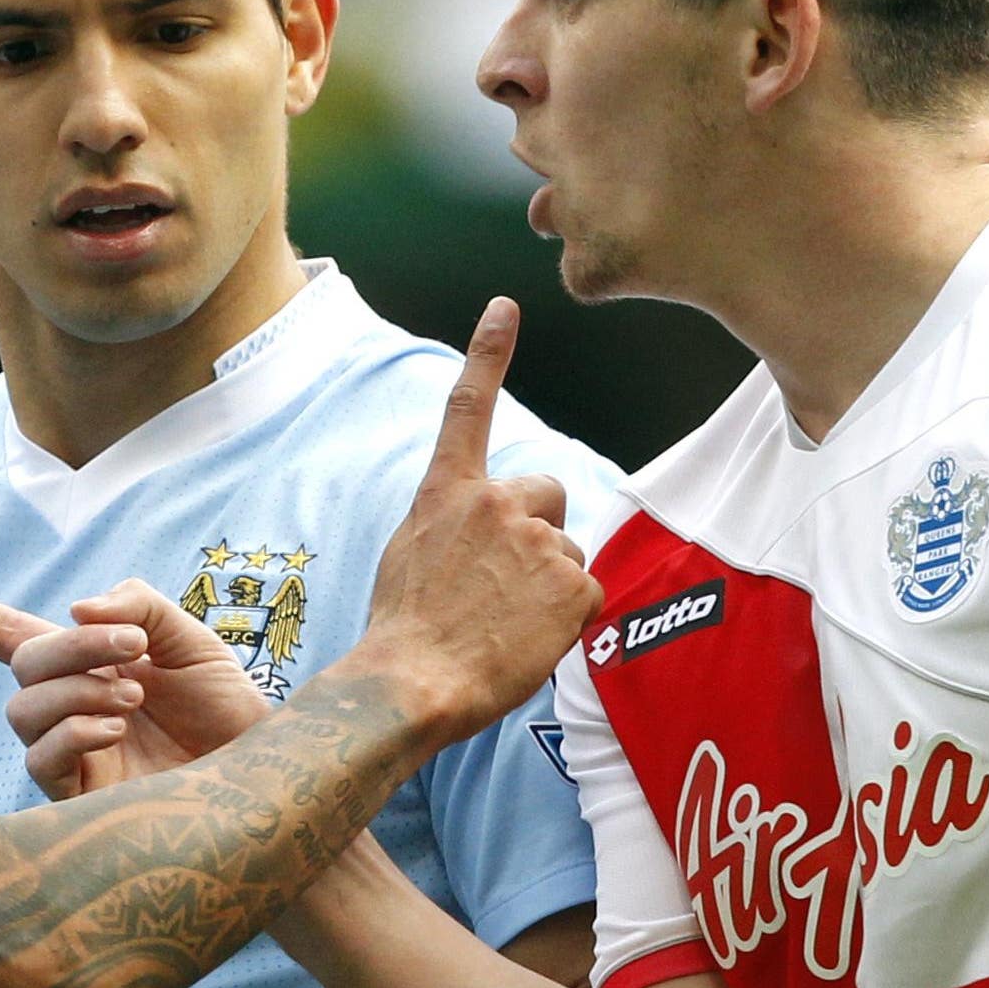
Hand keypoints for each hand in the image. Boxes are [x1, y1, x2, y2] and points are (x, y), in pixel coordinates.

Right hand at [0, 579, 270, 799]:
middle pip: (22, 660)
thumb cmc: (230, 714)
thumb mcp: (191, 639)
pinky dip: (73, 730)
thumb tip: (73, 609)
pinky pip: (40, 757)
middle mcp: (68, 707)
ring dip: (75, 689)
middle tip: (134, 649)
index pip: (7, 633)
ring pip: (23, 708)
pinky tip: (114, 729)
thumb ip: (137, 605)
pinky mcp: (76, 799)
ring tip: (133, 697)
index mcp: (87, 666)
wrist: (264, 781)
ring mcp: (69, 753)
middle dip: (70, 646)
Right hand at [356, 299, 598, 742]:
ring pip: (565, 555)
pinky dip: (564, 623)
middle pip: (547, 494)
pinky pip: (584, 597)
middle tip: (503, 585)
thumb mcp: (412, 555)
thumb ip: (454, 525)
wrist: (413, 682)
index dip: (488, 353)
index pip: (469, 408)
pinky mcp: (574, 584)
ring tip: (502, 625)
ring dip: (546, 587)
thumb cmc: (404, 629)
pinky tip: (525, 641)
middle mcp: (498, 504)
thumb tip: (487, 533)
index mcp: (449, 494)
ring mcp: (540, 542)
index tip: (506, 305)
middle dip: (539, 531)